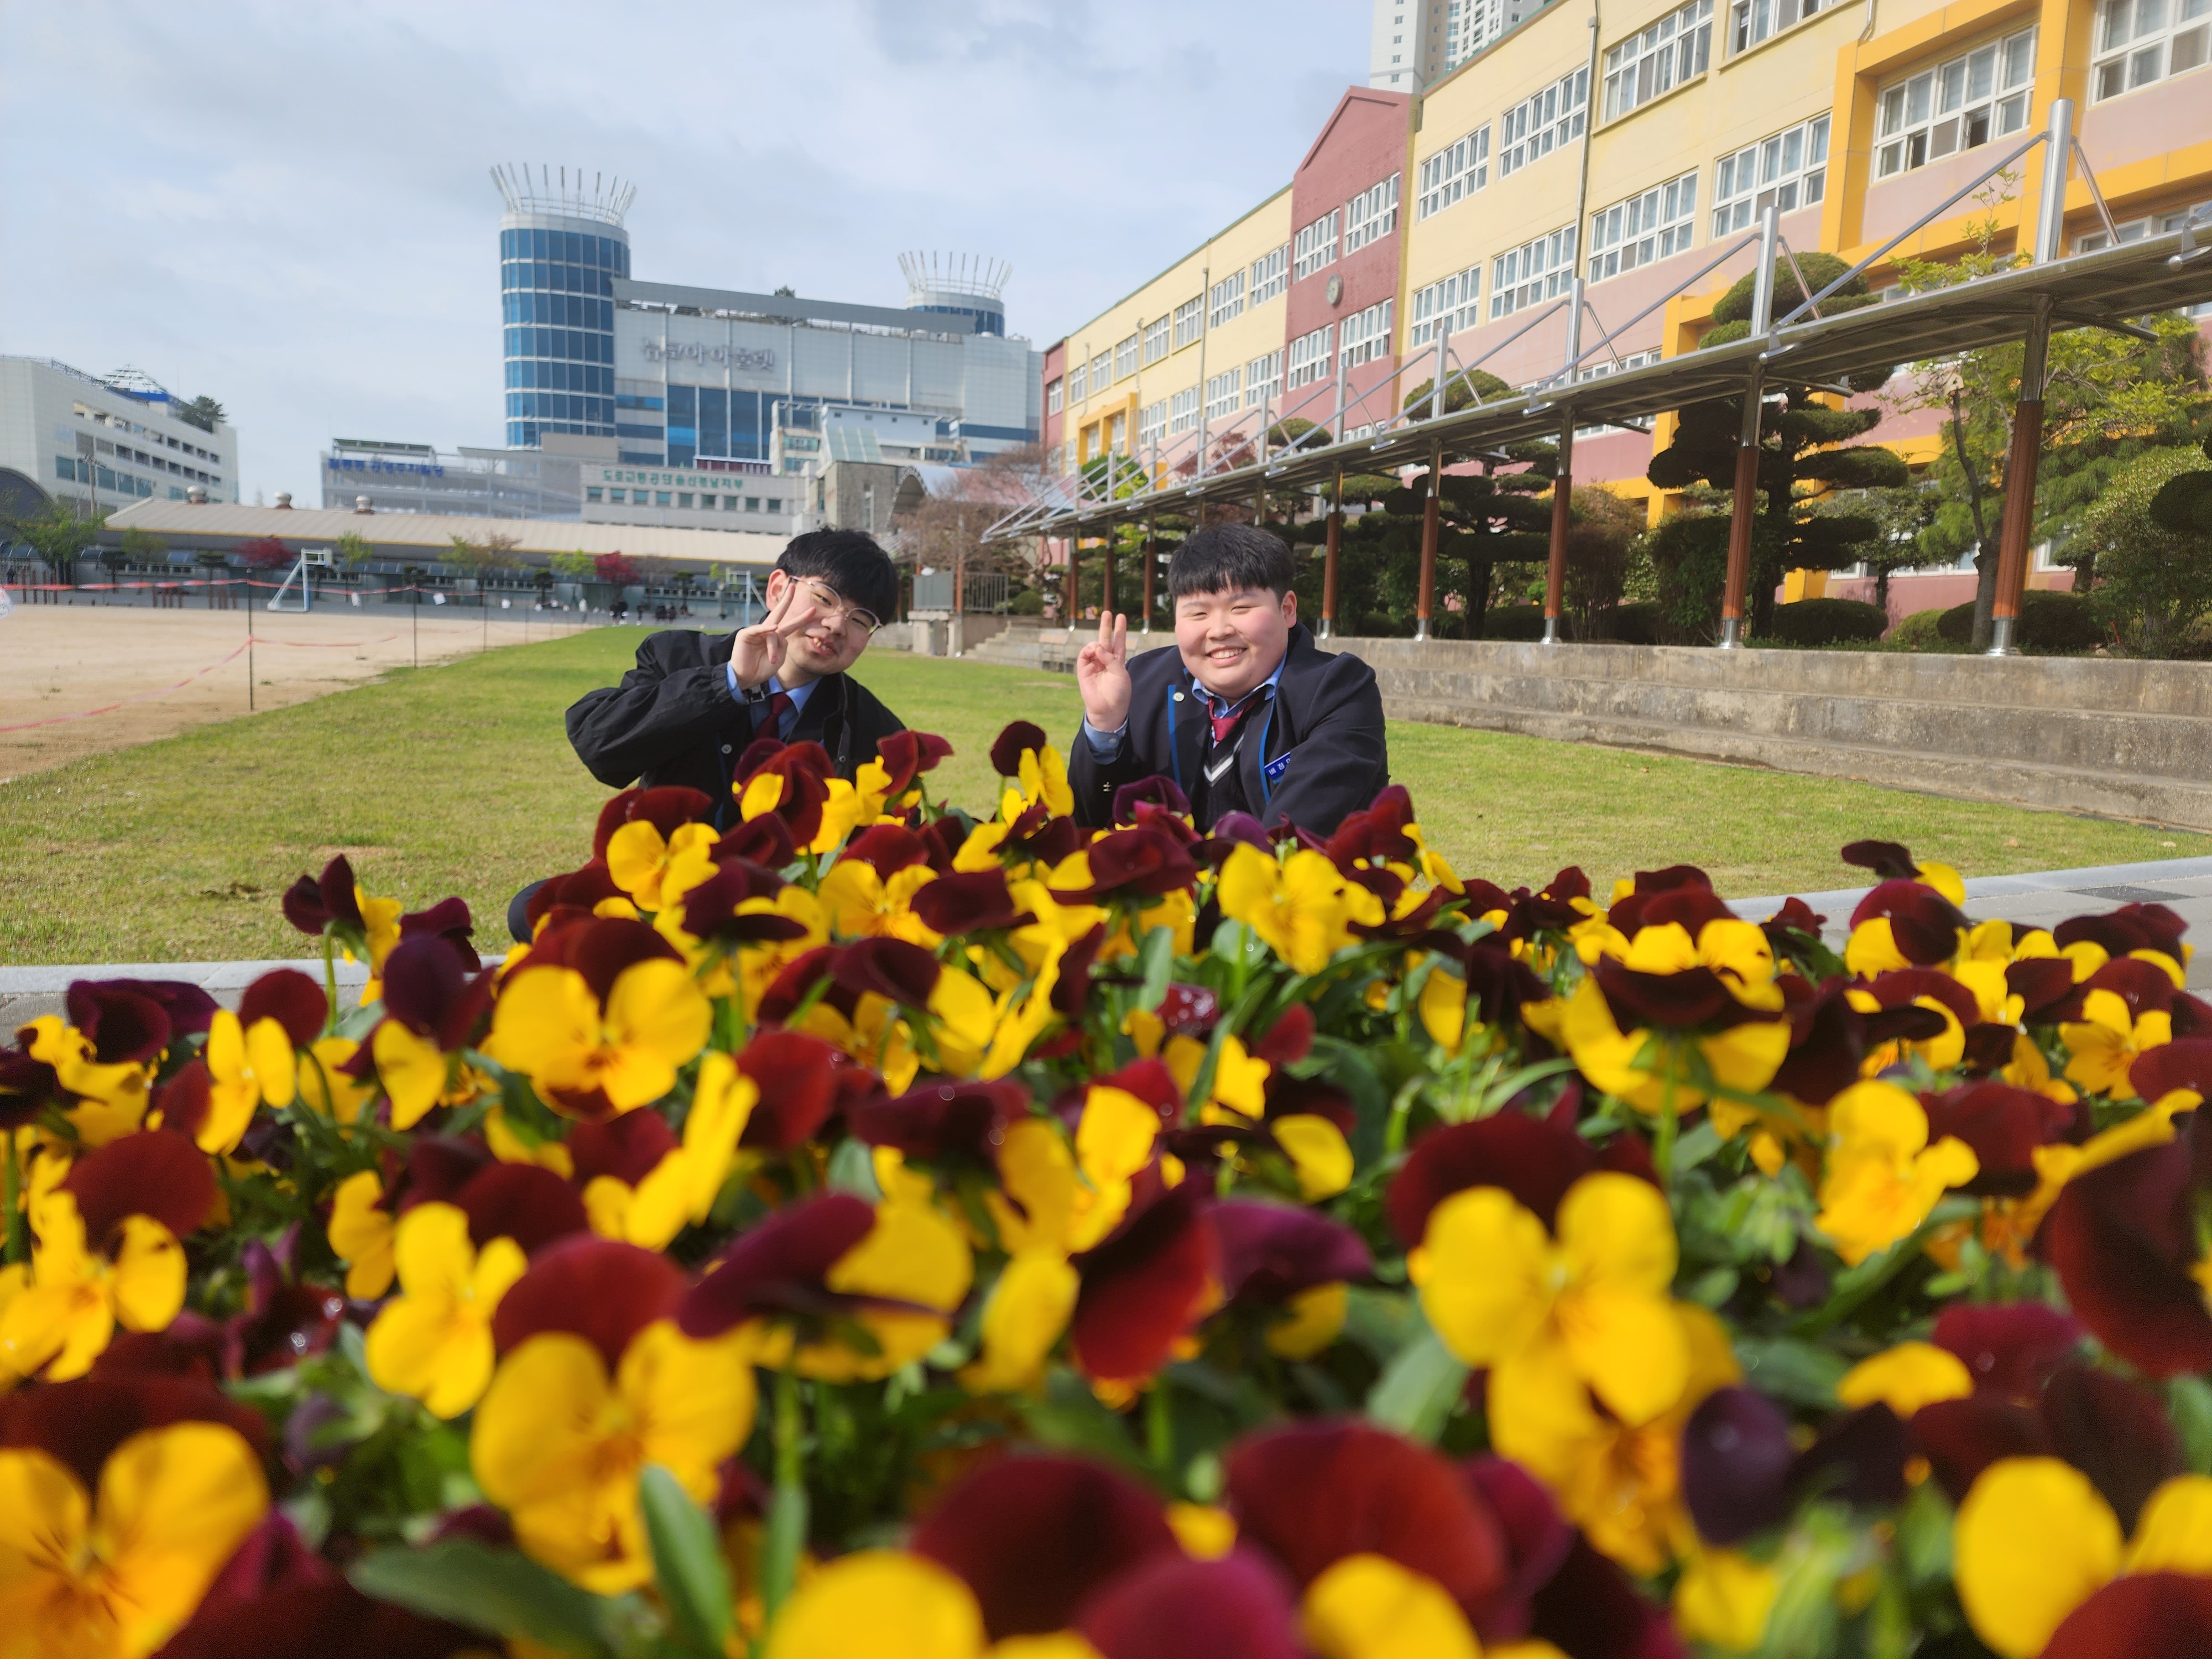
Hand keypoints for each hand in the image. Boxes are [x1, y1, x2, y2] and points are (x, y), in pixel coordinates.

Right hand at [730, 581, 823, 689]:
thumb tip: (778, 630)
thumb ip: (782, 644)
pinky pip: (758, 629)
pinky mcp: (745, 634)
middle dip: (787, 600)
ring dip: (772, 647)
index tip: (813, 610)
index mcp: (775, 638)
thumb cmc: (762, 669)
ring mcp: (756, 631)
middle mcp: (766, 631)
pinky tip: (773, 628)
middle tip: (794, 587)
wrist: (746, 679)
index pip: (790, 625)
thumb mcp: (778, 658)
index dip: (801, 618)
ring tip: (771, 659)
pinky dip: (766, 629)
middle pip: (779, 613)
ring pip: (772, 631)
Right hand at [1075, 611, 1130, 733]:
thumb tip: (1097, 647)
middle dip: (1106, 626)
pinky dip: (1089, 650)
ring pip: (1095, 646)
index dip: (1120, 630)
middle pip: (1106, 639)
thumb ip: (1111, 659)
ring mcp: (1094, 664)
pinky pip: (1084, 654)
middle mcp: (1106, 661)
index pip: (1119, 642)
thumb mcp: (1121, 674)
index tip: (1121, 616)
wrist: (1108, 709)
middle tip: (1107, 612)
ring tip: (1099, 648)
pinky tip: (1094, 651)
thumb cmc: (1118, 694)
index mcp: (1118, 662)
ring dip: (1098, 643)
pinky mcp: (1084, 669)